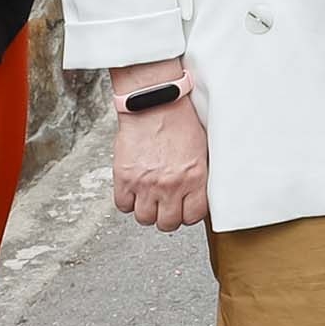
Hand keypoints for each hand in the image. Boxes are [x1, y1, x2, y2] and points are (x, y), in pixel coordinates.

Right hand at [109, 77, 210, 232]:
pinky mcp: (124, 178)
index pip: (193, 216)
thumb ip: (199, 176)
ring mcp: (145, 184)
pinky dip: (127, 201)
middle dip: (167, 215)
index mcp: (194, 178)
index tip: (184, 207)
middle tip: (165, 203)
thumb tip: (198, 194)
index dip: (188, 213)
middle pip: (167, 223)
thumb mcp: (201, 149)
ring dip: (146, 210)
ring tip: (149, 196)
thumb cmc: (179, 120)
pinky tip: (133, 189)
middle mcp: (170, 185)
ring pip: (144, 219)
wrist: (154, 102)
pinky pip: (123, 205)